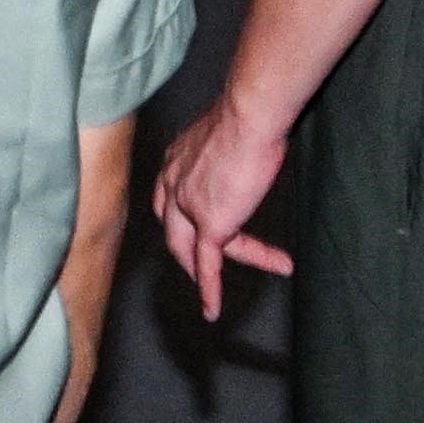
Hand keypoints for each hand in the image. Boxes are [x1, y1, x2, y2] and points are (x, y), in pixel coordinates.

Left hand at [150, 102, 295, 323]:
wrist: (250, 114)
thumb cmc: (252, 112)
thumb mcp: (234, 129)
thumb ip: (233, 145)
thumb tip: (255, 141)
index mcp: (176, 159)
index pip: (168, 196)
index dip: (178, 216)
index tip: (195, 225)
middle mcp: (171, 182)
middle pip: (174, 229)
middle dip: (185, 254)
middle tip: (198, 271)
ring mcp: (186, 206)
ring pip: (195, 250)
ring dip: (209, 274)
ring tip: (218, 298)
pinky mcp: (208, 225)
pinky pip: (208, 265)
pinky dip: (210, 290)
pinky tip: (213, 310)